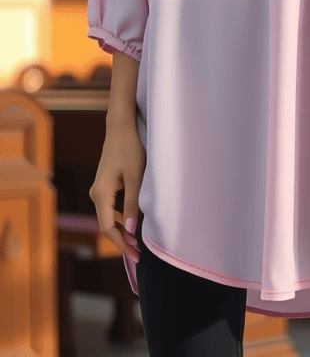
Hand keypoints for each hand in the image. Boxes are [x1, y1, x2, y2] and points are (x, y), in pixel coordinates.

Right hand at [89, 124, 145, 262]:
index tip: (135, 256)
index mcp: (101, 193)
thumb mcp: (136, 177)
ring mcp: (98, 189)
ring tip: (137, 242)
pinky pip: (109, 208)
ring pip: (107, 217)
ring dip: (121, 231)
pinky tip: (131, 224)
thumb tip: (130, 230)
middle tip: (139, 254)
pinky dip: (119, 219)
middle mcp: (96, 193)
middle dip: (121, 241)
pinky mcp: (104, 185)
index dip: (121, 244)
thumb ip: (133, 204)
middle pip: (106, 225)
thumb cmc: (130, 149)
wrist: (120, 128)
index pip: (107, 227)